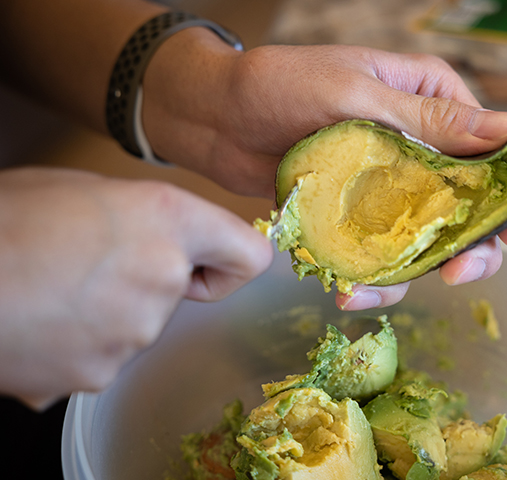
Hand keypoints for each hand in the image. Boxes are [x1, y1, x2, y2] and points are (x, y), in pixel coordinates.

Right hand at [0, 167, 271, 408]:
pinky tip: (42, 320)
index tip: (206, 264)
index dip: (227, 262)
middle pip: (180, 291)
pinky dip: (80, 344)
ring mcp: (134, 332)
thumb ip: (146, 217)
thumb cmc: (6, 219)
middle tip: (88, 265)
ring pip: (140, 324)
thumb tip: (171, 239)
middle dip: (147, 282)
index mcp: (168, 220)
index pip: (249, 255)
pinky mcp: (100, 373)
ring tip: (54, 290)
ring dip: (109, 313)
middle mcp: (163, 276)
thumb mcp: (85, 190)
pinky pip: (105, 356)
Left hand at [142, 42, 506, 309]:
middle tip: (454, 274)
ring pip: (427, 240)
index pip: (495, 152)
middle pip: (470, 207)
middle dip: (469, 247)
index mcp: (433, 102)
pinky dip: (372, 280)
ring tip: (374, 290)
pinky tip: (349, 292)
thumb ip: (430, 120)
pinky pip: (381, 255)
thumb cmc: (282, 84)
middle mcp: (421, 145)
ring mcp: (390, 185)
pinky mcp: (358, 215)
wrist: (217, 116)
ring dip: (415, 273)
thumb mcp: (359, 92)